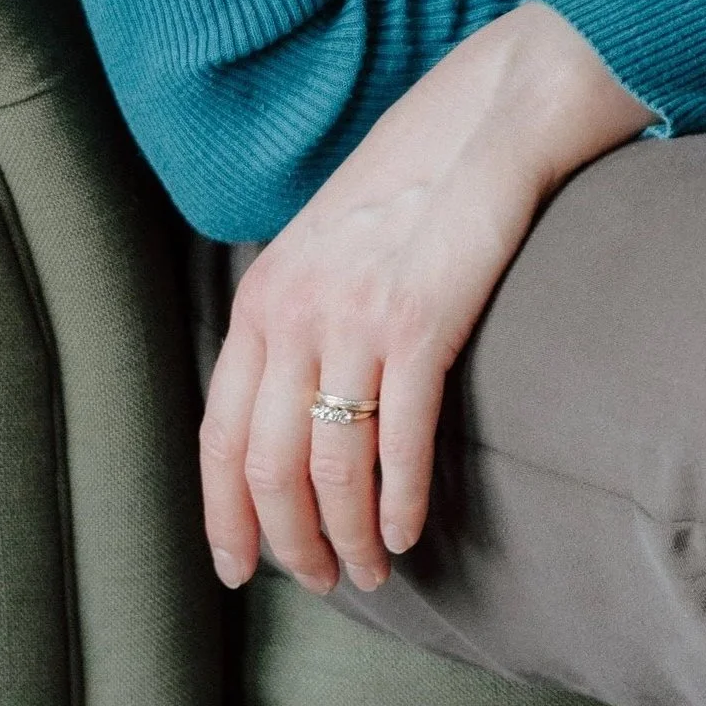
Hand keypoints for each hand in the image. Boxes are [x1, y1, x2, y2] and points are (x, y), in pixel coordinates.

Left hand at [199, 2, 646, 598]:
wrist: (486, 123)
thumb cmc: (411, 190)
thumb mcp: (324, 250)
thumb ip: (296, 322)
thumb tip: (286, 418)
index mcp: (262, 297)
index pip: (219, 433)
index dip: (225, 513)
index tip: (238, 567)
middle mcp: (293, 310)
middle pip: (267, 465)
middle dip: (290, 542)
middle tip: (323, 581)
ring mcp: (354, 317)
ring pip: (329, 467)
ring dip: (349, 537)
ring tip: (372, 570)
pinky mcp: (419, 322)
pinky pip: (396, 441)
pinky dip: (398, 504)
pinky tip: (408, 530)